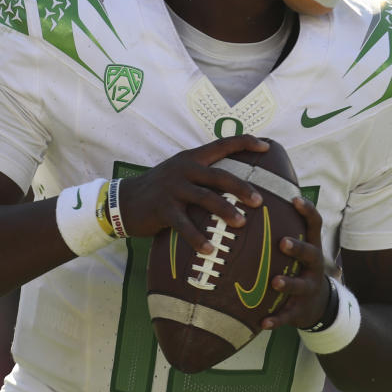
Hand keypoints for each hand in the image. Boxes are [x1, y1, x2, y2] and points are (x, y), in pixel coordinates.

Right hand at [117, 135, 267, 253]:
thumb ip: (203, 175)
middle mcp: (183, 169)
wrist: (124, 200)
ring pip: (205, 198)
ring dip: (225, 211)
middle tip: (260, 201)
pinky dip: (197, 238)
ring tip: (242, 223)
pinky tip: (210, 249)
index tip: (267, 147)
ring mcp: (172, 188)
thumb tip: (236, 185)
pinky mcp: (162, 208)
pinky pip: (184, 224)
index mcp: (191, 158)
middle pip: (218, 176)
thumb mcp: (180, 174)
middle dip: (241, 187)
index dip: (244, 143)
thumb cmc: (160, 190)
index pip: (221, 145)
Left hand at [261, 196, 330, 330]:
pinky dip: (275, 320)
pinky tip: (262, 323)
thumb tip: (254, 200)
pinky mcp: (300, 310)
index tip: (295, 199)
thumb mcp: (299, 250)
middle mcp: (313, 267)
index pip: (314, 225)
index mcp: (311, 248)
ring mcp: (308, 289)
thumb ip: (282, 230)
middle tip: (283, 242)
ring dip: (288, 283)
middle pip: (311, 254)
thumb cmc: (298, 268)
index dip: (308, 212)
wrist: (318, 306)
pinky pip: (287, 316)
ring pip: (300, 285)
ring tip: (275, 282)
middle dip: (298, 248)